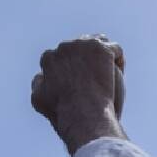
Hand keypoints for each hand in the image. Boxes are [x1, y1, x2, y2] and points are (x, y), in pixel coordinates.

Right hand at [31, 35, 127, 153]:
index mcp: (49, 58)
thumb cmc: (62, 112)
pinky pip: (115, 49)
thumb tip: (41, 75)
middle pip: (80, 47)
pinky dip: (117, 59)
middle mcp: (64, 47)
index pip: (63, 56)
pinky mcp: (102, 49)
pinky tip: (118, 72)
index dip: (74, 67)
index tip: (81, 81)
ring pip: (98, 42)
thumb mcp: (39, 100)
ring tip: (110, 71)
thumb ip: (38, 85)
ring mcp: (83, 46)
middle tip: (97, 77)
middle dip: (88, 59)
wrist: (84, 114)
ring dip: (103, 55)